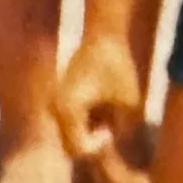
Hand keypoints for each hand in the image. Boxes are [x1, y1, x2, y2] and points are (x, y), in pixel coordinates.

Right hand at [53, 31, 141, 161]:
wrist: (105, 34)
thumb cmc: (118, 64)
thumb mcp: (129, 101)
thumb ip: (124, 130)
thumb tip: (120, 149)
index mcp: (67, 109)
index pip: (78, 149)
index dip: (97, 148)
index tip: (112, 131)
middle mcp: (54, 107)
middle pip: (69, 145)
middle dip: (90, 144)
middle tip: (110, 128)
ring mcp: (53, 102)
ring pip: (67, 134)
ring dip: (86, 134)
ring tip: (107, 116)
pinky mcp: (57, 97)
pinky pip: (67, 121)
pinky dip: (83, 122)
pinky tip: (100, 108)